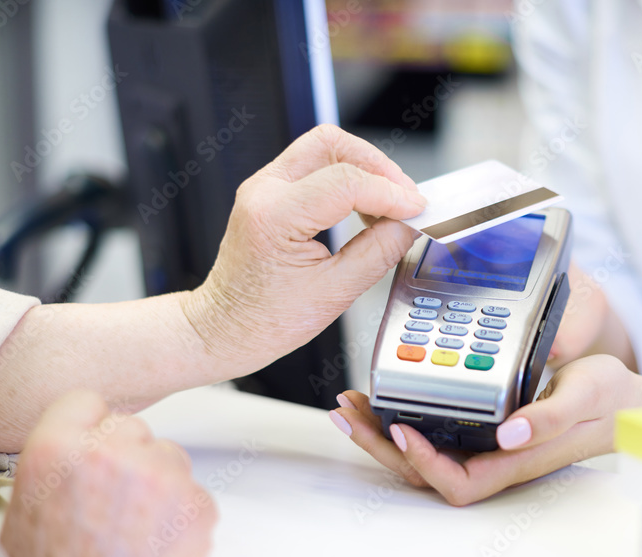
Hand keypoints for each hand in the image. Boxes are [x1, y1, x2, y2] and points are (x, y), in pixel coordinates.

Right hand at [0, 391, 217, 556]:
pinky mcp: (197, 503)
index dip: (92, 423)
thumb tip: (71, 454)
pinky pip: (195, 490)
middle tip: (117, 497)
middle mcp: (111, 454)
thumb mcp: (24, 515)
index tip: (97, 438)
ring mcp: (160, 476)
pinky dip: (184, 512)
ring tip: (138, 525)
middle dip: (128, 455)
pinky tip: (160, 540)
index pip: (86, 401)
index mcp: (58, 451)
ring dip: (160, 481)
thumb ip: (53, 469)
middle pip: (133, 427)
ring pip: (170, 455)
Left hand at [181, 124, 426, 374]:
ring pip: (326, 147)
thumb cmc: (263, 321)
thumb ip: (378, 253)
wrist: (224, 329)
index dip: (390, 193)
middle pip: (333, 143)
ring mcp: (264, 186)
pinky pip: (317, 165)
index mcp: (273, 217)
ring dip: (365, 169)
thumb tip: (408, 225)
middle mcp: (264, 190)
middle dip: (378, 166)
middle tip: (405, 199)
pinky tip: (367, 207)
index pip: (345, 182)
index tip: (416, 210)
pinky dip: (349, 178)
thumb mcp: (334, 294)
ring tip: (389, 205)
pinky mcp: (272, 191)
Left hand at [328, 355, 641, 505]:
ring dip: (382, 433)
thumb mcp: (584, 397)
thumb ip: (548, 418)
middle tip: (348, 413)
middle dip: (380, 447)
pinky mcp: (484, 428)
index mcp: (515, 461)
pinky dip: (404, 415)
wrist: (626, 401)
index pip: (458, 483)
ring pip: (423, 454)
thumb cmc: (609, 402)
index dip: (423, 463)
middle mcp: (495, 460)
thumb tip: (509, 433)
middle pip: (425, 472)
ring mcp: (487, 448)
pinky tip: (387, 395)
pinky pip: (434, 432)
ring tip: (353, 406)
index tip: (398, 428)